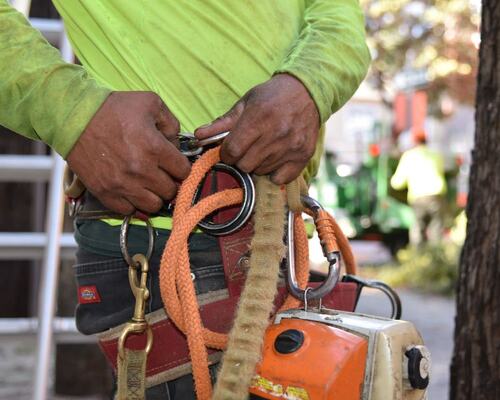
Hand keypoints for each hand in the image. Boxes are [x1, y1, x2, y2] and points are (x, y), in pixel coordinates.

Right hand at [66, 91, 190, 214]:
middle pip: (170, 191)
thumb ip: (171, 123)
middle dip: (169, 182)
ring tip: (147, 183)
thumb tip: (177, 146)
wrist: (73, 117)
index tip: (173, 163)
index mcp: (155, 148)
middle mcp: (141, 170)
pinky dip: (133, 203)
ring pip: (153, 206)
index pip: (183, 172)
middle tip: (161, 173)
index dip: (181, 167)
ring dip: (154, 195)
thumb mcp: (150, 103)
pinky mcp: (105, 193)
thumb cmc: (113, 108)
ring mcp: (122, 184)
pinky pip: (129, 210)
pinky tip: (131, 189)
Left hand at [195, 74, 319, 183]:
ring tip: (263, 148)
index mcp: (259, 118)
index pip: (233, 150)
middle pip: (245, 165)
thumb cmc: (271, 96)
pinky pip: (280, 178)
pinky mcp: (303, 156)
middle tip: (247, 148)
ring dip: (257, 164)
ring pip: (261, 171)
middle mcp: (276, 134)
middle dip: (240, 159)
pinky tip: (275, 158)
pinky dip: (274, 172)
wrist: (307, 92)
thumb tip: (198, 136)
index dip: (226, 153)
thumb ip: (221, 123)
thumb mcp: (245, 103)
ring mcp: (291, 147)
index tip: (230, 149)